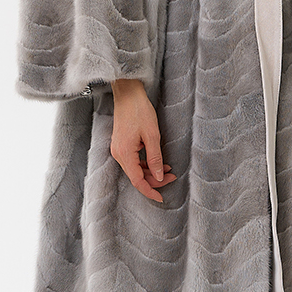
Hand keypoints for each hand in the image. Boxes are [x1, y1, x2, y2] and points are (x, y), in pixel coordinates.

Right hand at [110, 80, 177, 203]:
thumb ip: (155, 158)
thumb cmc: (139, 110)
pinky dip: (146, 164)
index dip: (150, 191)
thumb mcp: (152, 135)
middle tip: (173, 177)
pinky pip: (133, 161)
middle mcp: (118, 154)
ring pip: (135, 170)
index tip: (161, 198)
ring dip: (151, 172)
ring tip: (169, 170)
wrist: (128, 94)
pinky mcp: (121, 145)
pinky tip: (158, 162)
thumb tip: (159, 177)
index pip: (137, 180)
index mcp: (124, 153)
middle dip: (154, 180)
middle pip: (136, 176)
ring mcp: (118, 150)